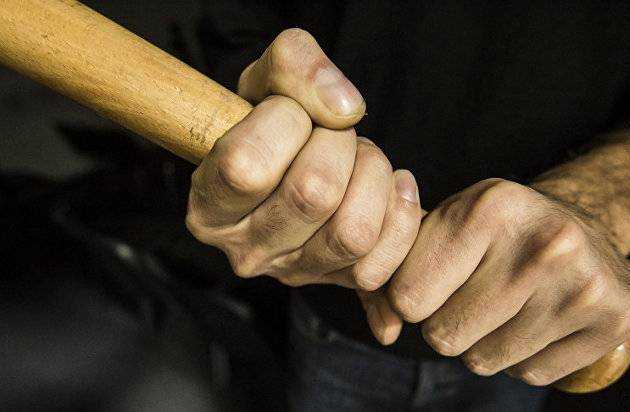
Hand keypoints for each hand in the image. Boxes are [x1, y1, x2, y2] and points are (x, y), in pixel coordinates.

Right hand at [185, 30, 421, 342]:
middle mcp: (245, 250)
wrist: (299, 155)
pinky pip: (384, 259)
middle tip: (334, 132)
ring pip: (354, 231)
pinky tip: (391, 185)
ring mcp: (294, 272)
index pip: (247, 167)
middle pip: (313, 195)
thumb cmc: (273, 119)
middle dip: (338, 143)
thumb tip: (345, 108)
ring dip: (373, 174)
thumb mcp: (267, 77)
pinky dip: (401, 212)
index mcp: (209, 206)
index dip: (284, 122)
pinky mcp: (339, 280)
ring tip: (360, 157)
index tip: (290, 111)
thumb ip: (294, 65)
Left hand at [385, 178, 629, 384]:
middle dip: (448, 323)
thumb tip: (380, 318)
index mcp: (492, 207)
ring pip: (485, 361)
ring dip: (484, 343)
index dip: (412, 297)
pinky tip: (540, 319)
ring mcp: (585, 283)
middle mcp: (545, 242)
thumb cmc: (497, 231)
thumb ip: (396, 265)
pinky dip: (524, 357)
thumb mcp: (447, 224)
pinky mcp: (615, 318)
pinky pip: (531, 374)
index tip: (434, 281)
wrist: (586, 226)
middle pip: (444, 336)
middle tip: (475, 294)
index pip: (408, 297)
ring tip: (509, 304)